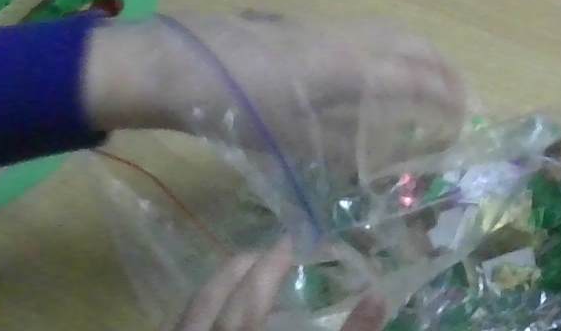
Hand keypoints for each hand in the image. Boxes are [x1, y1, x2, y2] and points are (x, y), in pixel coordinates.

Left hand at [83, 16, 467, 168]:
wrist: (186, 63)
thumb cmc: (241, 108)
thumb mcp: (295, 141)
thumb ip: (345, 144)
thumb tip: (381, 155)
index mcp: (357, 68)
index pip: (421, 80)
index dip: (449, 100)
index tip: (468, 122)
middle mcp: (354, 39)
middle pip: (417, 47)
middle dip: (446, 71)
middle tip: (463, 100)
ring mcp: (332, 27)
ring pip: (395, 33)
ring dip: (423, 55)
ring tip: (433, 81)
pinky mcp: (310, 26)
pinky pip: (373, 31)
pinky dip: (396, 47)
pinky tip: (382, 69)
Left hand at [170, 242, 386, 330]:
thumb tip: (378, 295)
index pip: (254, 288)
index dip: (273, 260)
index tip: (294, 238)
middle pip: (212, 296)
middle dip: (241, 266)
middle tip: (270, 250)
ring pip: (191, 313)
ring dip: (217, 288)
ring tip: (241, 275)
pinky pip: (182, 327)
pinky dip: (201, 314)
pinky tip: (217, 315)